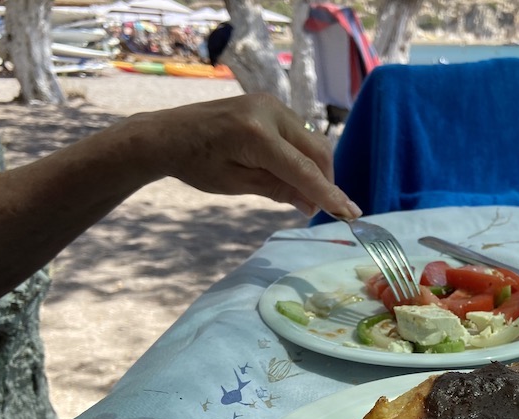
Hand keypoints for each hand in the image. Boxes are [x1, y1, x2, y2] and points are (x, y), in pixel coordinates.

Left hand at [137, 93, 361, 219]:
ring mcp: (272, 104)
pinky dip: (303, 155)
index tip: (351, 214)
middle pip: (318, 151)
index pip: (304, 170)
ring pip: (312, 141)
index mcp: (257, 135)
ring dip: (315, 169)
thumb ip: (278, 190)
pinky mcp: (270, 104)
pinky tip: (293, 173)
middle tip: (318, 209)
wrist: (167, 133)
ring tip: (303, 194)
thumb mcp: (237, 184)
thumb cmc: (195, 164)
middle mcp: (270, 112)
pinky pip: (299, 133)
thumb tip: (312, 205)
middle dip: (325, 181)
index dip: (329, 194)